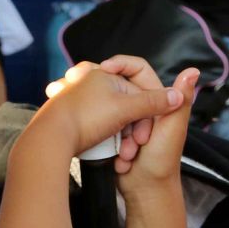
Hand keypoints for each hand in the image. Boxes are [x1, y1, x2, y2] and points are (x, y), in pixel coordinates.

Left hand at [31, 60, 184, 159]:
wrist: (50, 138)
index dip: (146, 115)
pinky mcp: (68, 113)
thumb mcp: (126, 110)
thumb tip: (178, 95)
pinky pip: (93, 124)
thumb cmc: (87, 119)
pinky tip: (99, 148)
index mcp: (104, 74)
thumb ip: (154, 103)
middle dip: (130, 128)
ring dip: (116, 136)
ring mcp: (76, 97)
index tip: (143, 136)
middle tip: (129, 148)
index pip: (138, 92)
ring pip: (109, 117)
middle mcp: (89, 81)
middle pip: (123, 105)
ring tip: (116, 153)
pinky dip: (99, 136)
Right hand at [97, 58, 198, 192]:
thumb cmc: (163, 160)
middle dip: (119, 115)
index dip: (120, 65)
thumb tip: (193, 70)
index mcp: (157, 100)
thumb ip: (180, 100)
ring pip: (109, 113)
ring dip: (115, 134)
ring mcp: (125, 122)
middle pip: (119, 93)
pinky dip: (108, 144)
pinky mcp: (113, 136)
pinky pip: (102, 130)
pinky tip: (121, 161)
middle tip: (129, 137)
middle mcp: (141, 108)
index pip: (137, 70)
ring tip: (129, 155)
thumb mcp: (173, 128)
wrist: (147, 191)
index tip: (103, 70)